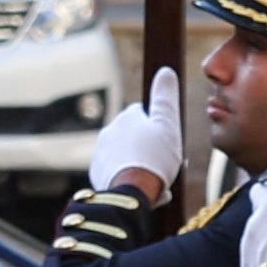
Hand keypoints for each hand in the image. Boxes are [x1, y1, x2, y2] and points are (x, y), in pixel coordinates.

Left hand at [88, 66, 186, 199]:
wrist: (130, 195)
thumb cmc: (154, 159)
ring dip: (142, 167)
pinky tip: (141, 192)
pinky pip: (118, 174)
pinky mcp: (97, 174)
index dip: (160, 128)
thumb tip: (165, 71)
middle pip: (136, 138)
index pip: (145, 115)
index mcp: (126, 117)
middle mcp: (109, 131)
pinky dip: (129, 181)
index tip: (169, 143)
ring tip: (155, 183)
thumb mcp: (167, 124)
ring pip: (128, 157)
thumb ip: (166, 97)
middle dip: (151, 151)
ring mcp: (101, 153)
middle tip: (165, 168)